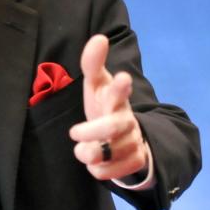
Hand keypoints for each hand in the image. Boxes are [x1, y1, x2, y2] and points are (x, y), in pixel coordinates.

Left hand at [69, 34, 148, 180]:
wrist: (124, 135)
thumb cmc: (104, 105)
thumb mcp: (96, 84)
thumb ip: (92, 63)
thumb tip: (99, 38)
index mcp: (115, 98)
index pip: (118, 90)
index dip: (120, 86)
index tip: (122, 77)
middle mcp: (127, 119)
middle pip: (113, 126)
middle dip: (92, 131)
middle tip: (74, 132)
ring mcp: (133, 140)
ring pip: (107, 152)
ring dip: (88, 153)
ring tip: (84, 148)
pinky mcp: (135, 161)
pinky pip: (109, 172)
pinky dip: (97, 170)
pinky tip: (97, 162)